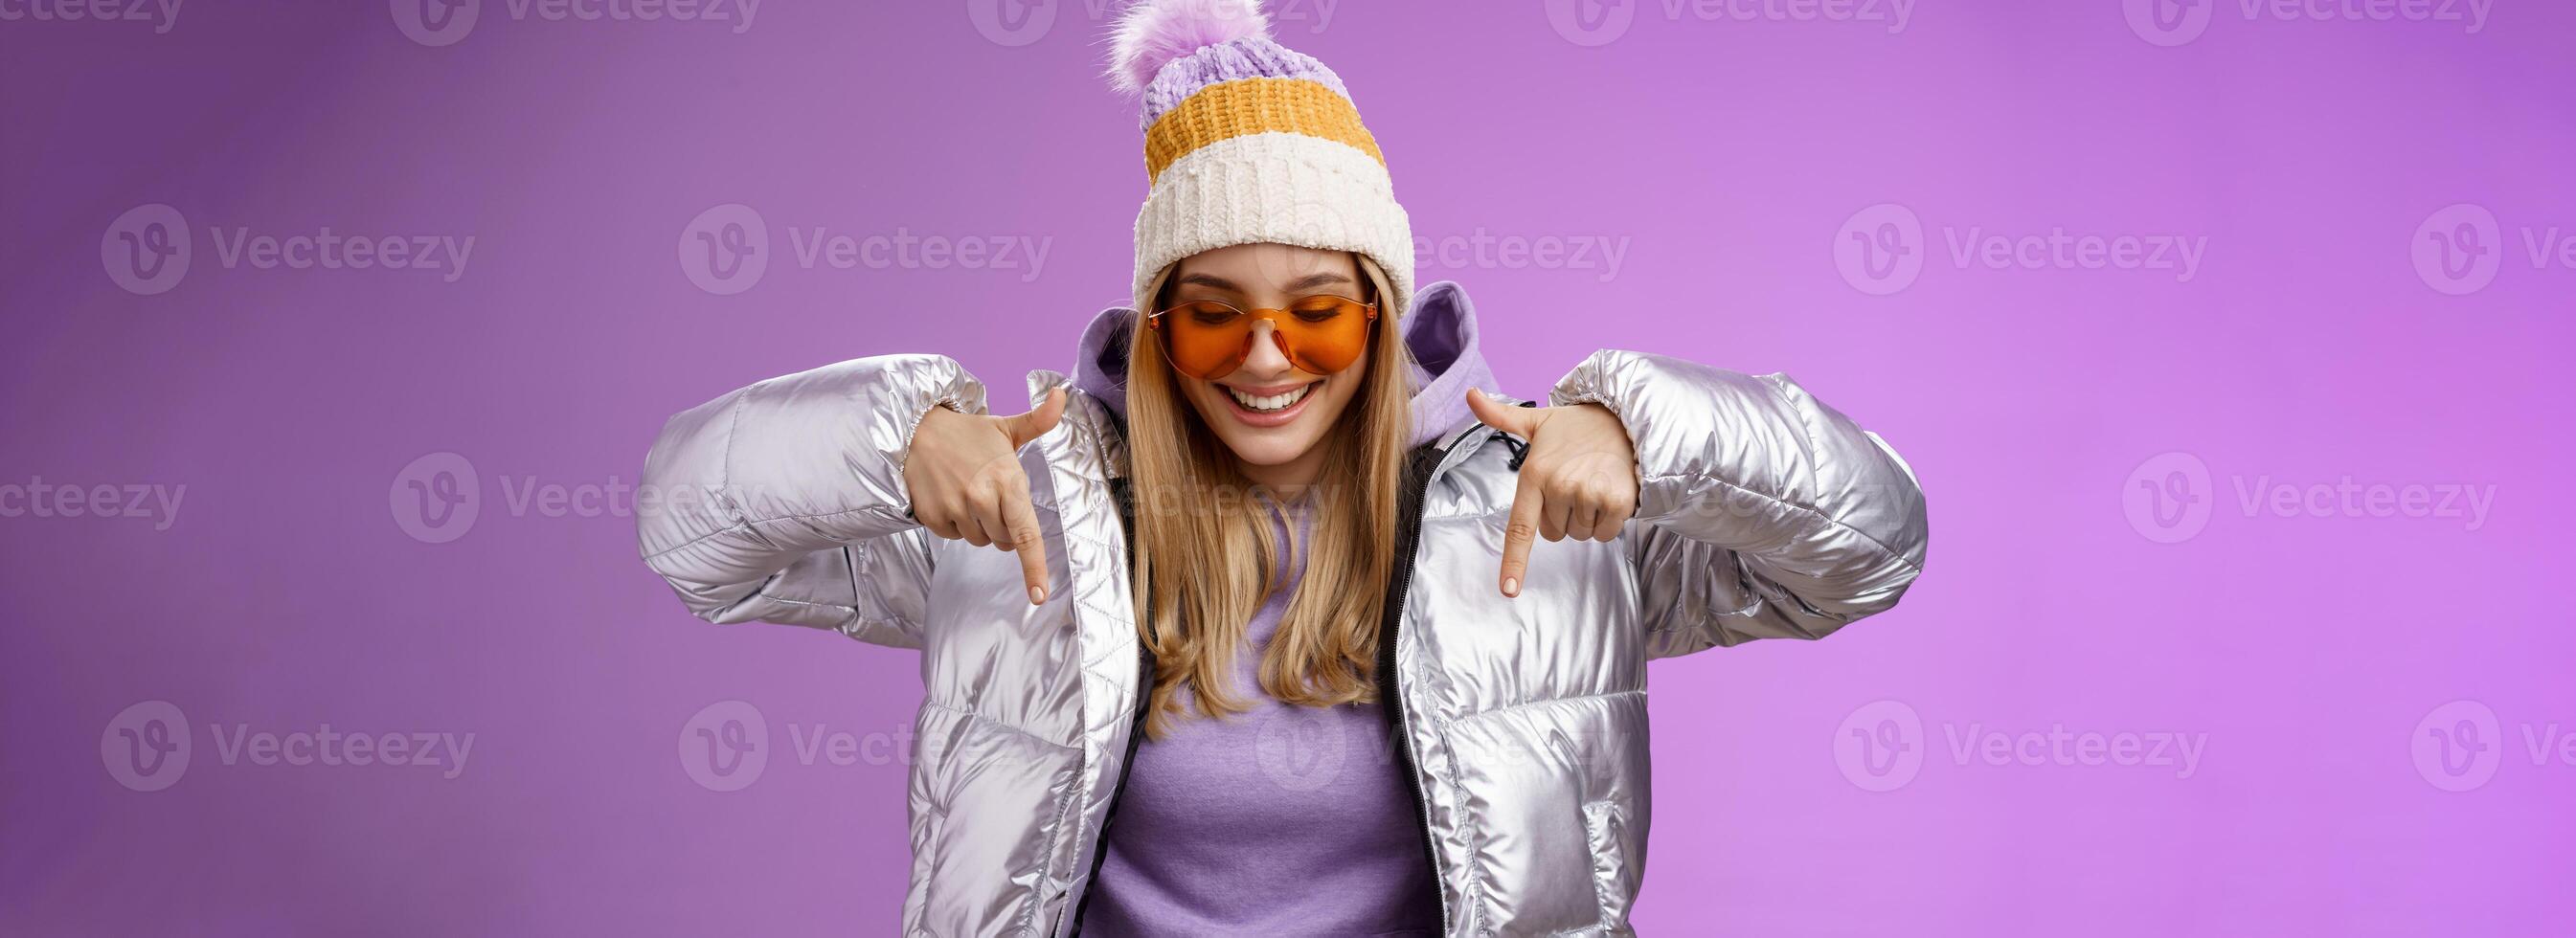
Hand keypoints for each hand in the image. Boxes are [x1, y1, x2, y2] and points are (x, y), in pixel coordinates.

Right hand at [902, 386, 1065, 604]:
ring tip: (967, 490)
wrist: (915, 430)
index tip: (1039, 594)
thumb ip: (1039, 420)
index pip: (1025, 534)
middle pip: (1004, 541)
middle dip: (1003, 525)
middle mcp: (981, 498)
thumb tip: (1062, 394)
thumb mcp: (1006, 428)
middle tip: (990, 493)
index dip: (1034, 567)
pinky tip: (949, 496)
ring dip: (978, 524)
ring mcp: (954, 509)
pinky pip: (954, 536)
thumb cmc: (968, 434)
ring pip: (980, 540)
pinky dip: (954, 523)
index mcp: (1007, 480)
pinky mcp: (931, 517)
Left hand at [1466, 389, 1639, 598]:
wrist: (1626, 418)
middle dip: (1564, 516)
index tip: (1507, 591)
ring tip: (1594, 483)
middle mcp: (1558, 486)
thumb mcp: (1537, 421)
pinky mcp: (1615, 502)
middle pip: (1555, 534)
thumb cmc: (1577, 428)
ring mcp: (1588, 494)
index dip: (1514, 563)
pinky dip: (1609, 520)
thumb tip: (1470, 395)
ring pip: (1580, 535)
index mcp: (1534, 474)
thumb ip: (1501, 417)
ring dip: (1588, 517)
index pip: (1520, 528)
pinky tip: (1610, 491)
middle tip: (1576, 484)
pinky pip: (1605, 534)